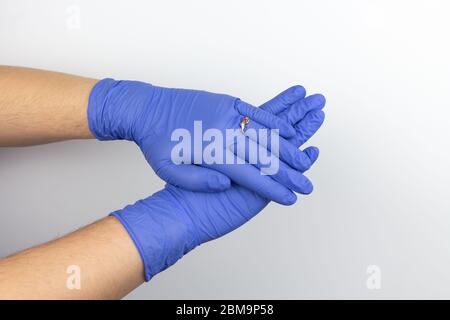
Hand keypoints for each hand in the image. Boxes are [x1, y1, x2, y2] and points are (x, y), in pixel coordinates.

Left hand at [88, 80, 320, 203]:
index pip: (248, 174)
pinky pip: (256, 111)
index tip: (290, 197)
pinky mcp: (226, 101)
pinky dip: (274, 121)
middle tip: (306, 184)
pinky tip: (289, 130)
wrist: (146, 108)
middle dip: (288, 172)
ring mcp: (226, 113)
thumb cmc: (156, 142)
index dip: (272, 187)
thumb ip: (198, 180)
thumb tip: (227, 184)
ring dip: (287, 148)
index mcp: (210, 152)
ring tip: (304, 162)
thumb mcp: (168, 170)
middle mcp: (222, 132)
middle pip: (262, 155)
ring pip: (264, 133)